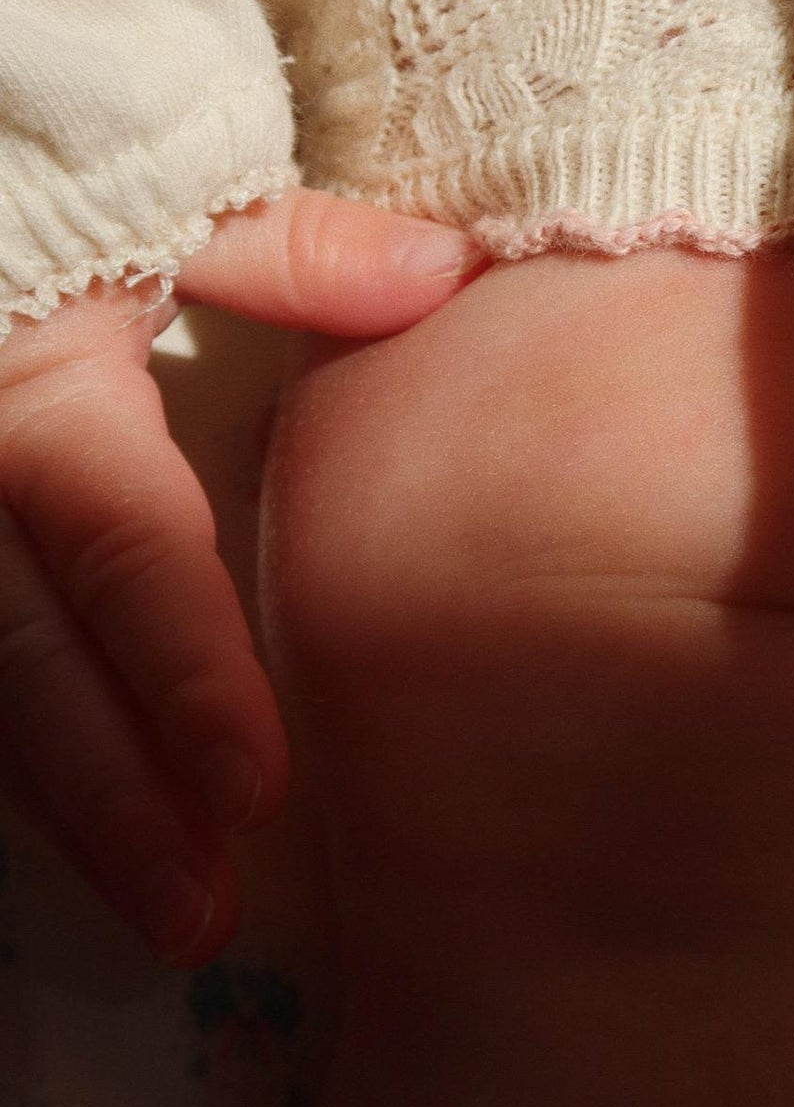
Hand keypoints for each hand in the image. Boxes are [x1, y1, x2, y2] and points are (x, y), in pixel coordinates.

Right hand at [0, 188, 483, 965]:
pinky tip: (91, 847)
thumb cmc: (50, 187)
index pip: (120, 553)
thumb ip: (288, 250)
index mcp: (36, 402)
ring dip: (72, 812)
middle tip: (203, 919)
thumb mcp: (161, 194)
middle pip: (30, 670)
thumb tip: (439, 280)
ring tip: (173, 914)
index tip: (258, 790)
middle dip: (116, 805)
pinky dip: (26, 764)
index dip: (182, 673)